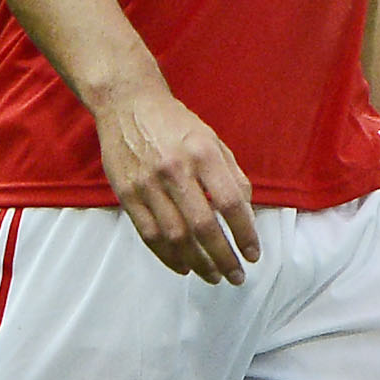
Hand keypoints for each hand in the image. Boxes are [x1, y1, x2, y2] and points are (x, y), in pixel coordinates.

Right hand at [96, 80, 260, 284]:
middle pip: (203, 226)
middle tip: (236, 276)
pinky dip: (168, 256)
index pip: (230, 203)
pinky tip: (184, 267)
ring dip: (198, 263)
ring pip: (175, 236)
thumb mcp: (212, 139)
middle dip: (223, 257)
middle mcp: (175, 169)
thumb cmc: (175, 123)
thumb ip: (232, 175)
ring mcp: (147, 184)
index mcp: (202, 153)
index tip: (253, 254)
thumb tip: (246, 215)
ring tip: (213, 276)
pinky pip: (149, 234)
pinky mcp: (127, 194)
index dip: (244, 233)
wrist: (126, 104)